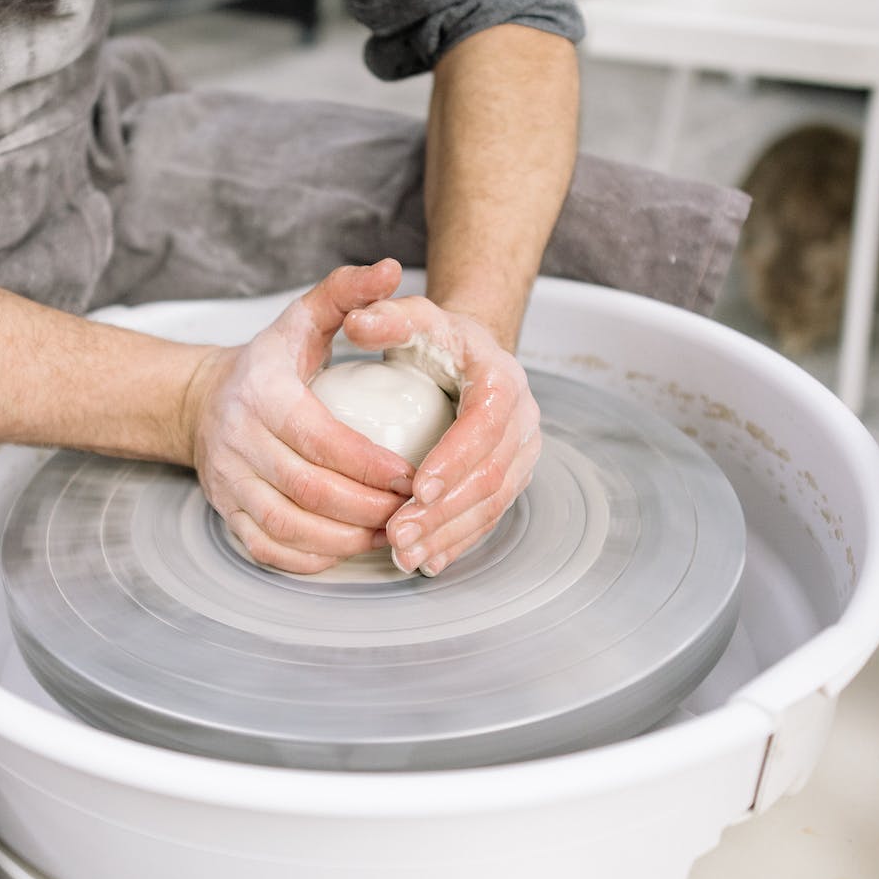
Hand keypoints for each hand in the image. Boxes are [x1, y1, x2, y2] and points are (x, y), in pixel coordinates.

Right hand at [186, 261, 416, 572]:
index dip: (368, 465)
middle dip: (366, 508)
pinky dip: (311, 559)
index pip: (318, 438)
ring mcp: (226, 482)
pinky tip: (348, 548)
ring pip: (288, 527)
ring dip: (344, 540)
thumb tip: (389, 269)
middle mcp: (236, 441)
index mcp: (261, 393)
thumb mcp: (304, 318)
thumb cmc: (270, 363)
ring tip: (389, 533)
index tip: (411, 476)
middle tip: (411, 511)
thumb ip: (348, 292)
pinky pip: (267, 549)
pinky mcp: (225, 513)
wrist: (203, 402)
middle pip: (307, 490)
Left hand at [341, 296, 541, 576]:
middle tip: (398, 534)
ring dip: (448, 535)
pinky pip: (489, 517)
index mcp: (502, 380)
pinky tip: (426, 562)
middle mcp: (522, 421)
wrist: (470, 355)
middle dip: (444, 511)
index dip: (453, 458)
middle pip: (490, 475)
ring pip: (492, 504)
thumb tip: (356, 322)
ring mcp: (520, 454)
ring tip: (405, 555)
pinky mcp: (511, 478)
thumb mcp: (412, 317)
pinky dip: (458, 542)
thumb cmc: (437, 339)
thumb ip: (385, 316)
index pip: (485, 424)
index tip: (415, 487)